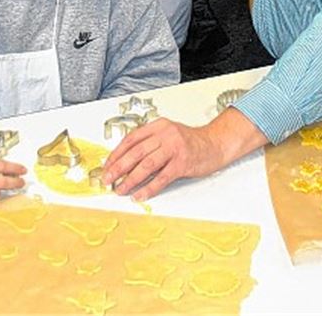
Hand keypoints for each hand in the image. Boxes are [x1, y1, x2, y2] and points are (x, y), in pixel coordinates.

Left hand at [101, 118, 223, 199]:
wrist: (214, 144)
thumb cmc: (188, 142)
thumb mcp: (167, 135)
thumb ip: (149, 143)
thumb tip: (124, 161)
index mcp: (158, 126)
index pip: (132, 139)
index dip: (117, 153)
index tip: (107, 166)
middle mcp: (166, 134)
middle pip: (136, 152)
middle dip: (119, 167)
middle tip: (108, 179)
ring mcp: (175, 148)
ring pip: (147, 165)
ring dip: (131, 179)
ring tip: (121, 189)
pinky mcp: (183, 163)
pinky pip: (162, 178)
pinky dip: (149, 188)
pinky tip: (140, 195)